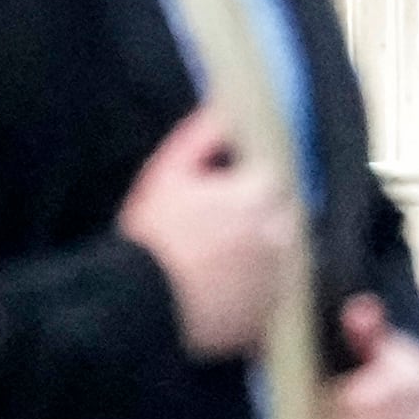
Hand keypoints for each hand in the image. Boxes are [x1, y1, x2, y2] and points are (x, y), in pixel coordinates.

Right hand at [117, 103, 294, 361]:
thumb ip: (203, 135)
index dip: (244, 188)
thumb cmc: (149, 236)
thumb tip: (227, 106)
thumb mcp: (168, 173)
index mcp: (259, 193)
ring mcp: (280, 275)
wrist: (135, 304)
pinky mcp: (272, 312)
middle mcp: (280, 232)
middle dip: (256, 219)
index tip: (219, 201)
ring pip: (283, 254)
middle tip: (213, 235)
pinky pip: (275, 293)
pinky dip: (258, 289)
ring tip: (217, 264)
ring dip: (260, 253)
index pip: (272, 179)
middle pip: (282, 216)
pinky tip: (223, 290)